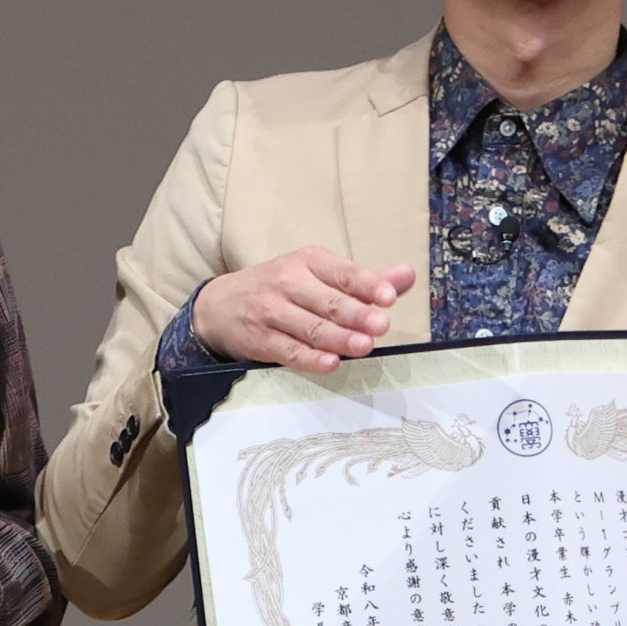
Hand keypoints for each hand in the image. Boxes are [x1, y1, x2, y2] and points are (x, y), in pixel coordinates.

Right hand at [190, 246, 414, 372]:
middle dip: (355, 313)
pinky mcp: (260, 340)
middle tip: (380, 325)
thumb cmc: (279, 289)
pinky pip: (288, 351)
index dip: (366, 284)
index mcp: (308, 262)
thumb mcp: (316, 275)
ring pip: (310, 327)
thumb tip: (407, 276)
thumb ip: (363, 280)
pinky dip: (309, 358)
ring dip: (338, 338)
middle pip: (327, 301)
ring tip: (364, 346)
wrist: (219, 305)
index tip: (388, 296)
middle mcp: (288, 282)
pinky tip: (330, 363)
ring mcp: (272, 312)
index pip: (342, 273)